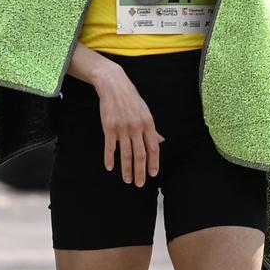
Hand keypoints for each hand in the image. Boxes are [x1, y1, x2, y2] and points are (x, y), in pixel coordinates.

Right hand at [91, 66, 162, 186]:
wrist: (114, 85)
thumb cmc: (131, 99)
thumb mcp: (145, 112)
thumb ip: (152, 129)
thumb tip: (160, 141)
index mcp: (148, 123)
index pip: (153, 147)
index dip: (154, 162)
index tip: (153, 174)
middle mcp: (136, 127)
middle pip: (140, 154)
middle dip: (140, 171)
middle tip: (140, 184)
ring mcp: (122, 128)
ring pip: (125, 153)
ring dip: (127, 169)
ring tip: (127, 180)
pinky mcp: (109, 127)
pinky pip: (110, 146)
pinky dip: (110, 158)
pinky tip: (110, 167)